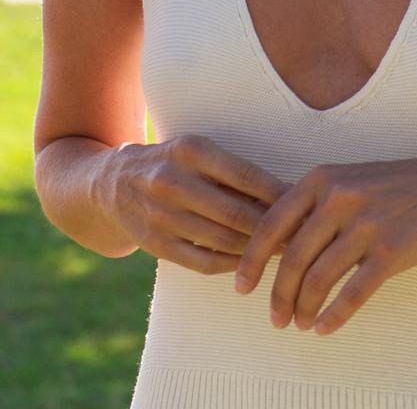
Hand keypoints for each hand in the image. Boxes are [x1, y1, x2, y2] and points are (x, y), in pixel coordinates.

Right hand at [103, 134, 285, 274]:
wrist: (110, 182)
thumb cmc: (170, 164)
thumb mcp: (196, 152)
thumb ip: (234, 173)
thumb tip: (288, 198)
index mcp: (189, 150)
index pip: (248, 176)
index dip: (281, 196)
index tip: (306, 207)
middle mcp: (172, 181)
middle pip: (239, 214)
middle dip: (275, 230)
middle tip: (302, 238)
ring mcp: (161, 215)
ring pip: (225, 242)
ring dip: (258, 251)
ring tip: (281, 253)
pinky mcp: (155, 244)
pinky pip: (205, 262)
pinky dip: (232, 264)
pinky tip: (246, 261)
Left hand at [233, 153, 416, 334]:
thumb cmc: (388, 188)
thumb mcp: (342, 181)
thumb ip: (308, 208)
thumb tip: (269, 249)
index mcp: (318, 180)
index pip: (269, 226)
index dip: (251, 262)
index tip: (241, 288)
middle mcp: (338, 199)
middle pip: (292, 259)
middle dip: (278, 295)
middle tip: (274, 319)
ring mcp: (366, 225)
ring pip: (320, 278)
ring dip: (304, 309)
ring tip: (299, 325)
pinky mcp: (393, 251)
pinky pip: (355, 292)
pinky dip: (335, 315)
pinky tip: (325, 328)